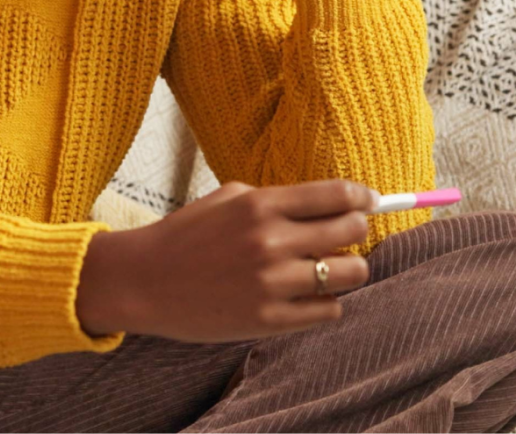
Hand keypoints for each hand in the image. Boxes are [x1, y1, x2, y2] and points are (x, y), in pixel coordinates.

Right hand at [77, 180, 375, 343]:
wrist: (145, 280)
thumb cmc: (186, 233)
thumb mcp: (227, 198)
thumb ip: (274, 199)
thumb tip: (324, 207)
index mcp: (260, 204)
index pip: (336, 195)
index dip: (363, 197)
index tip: (370, 201)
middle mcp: (271, 240)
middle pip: (350, 231)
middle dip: (356, 230)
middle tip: (346, 234)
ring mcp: (272, 282)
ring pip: (351, 274)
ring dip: (349, 269)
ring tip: (333, 267)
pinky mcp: (269, 320)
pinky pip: (329, 310)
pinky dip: (328, 301)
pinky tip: (311, 294)